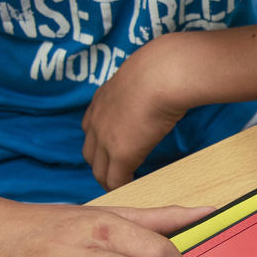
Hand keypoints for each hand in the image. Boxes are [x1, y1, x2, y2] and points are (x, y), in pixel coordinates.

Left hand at [82, 36, 190, 190]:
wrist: (163, 74)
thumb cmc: (163, 67)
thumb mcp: (146, 72)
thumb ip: (147, 80)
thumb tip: (166, 75)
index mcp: (102, 99)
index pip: (91, 127)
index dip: (101, 141)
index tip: (112, 149)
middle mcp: (97, 120)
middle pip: (89, 152)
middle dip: (100, 164)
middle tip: (115, 174)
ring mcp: (105, 138)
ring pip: (99, 170)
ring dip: (109, 179)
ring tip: (123, 186)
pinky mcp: (120, 154)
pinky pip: (115, 180)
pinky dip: (122, 186)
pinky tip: (133, 189)